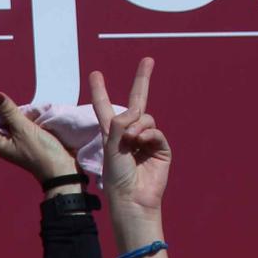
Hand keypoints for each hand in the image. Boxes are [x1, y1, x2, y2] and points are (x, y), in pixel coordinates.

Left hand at [0, 92, 78, 184]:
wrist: (61, 169)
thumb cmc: (41, 152)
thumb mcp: (23, 129)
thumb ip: (9, 111)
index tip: (0, 100)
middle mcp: (3, 142)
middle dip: (4, 108)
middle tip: (17, 107)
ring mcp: (15, 141)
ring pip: (9, 120)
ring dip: (17, 112)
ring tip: (29, 113)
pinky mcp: (27, 139)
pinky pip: (21, 123)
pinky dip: (26, 116)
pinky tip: (35, 116)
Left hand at [89, 58, 169, 232]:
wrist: (132, 197)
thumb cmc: (116, 176)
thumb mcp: (110, 146)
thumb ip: (120, 124)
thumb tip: (137, 113)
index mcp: (111, 133)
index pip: (105, 107)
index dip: (100, 91)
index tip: (96, 74)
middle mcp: (129, 133)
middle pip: (137, 101)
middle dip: (142, 79)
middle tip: (148, 60)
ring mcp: (146, 140)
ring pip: (145, 118)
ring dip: (137, 126)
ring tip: (130, 141)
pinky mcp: (161, 148)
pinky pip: (156, 131)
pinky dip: (148, 134)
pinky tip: (140, 142)